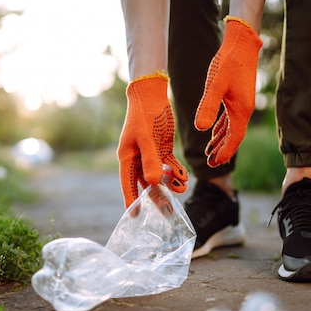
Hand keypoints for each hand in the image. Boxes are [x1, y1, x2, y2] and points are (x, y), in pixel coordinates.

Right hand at [117, 73, 187, 208]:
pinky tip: (184, 178)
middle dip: (157, 197)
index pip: (128, 183)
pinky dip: (176, 172)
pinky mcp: (162, 149)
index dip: (131, 199)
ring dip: (170, 184)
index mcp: (127, 157)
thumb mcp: (147, 138)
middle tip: (168, 213)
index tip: (134, 216)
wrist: (152, 94)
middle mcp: (137, 158)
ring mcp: (150, 154)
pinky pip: (169, 166)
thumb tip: (153, 183)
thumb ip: (151, 160)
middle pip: (146, 183)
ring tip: (182, 191)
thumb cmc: (144, 115)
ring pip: (159, 176)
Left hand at [194, 16, 262, 166]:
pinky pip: (230, 118)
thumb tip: (201, 129)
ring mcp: (242, 103)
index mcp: (241, 110)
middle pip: (234, 136)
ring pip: (232, 128)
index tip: (214, 164)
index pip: (234, 138)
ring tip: (210, 151)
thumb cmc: (228, 62)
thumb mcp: (215, 85)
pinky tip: (214, 130)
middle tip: (210, 163)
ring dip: (221, 140)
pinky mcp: (238, 96)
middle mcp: (244, 110)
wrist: (242, 43)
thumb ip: (208, 107)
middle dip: (222, 150)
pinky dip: (223, 127)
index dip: (225, 152)